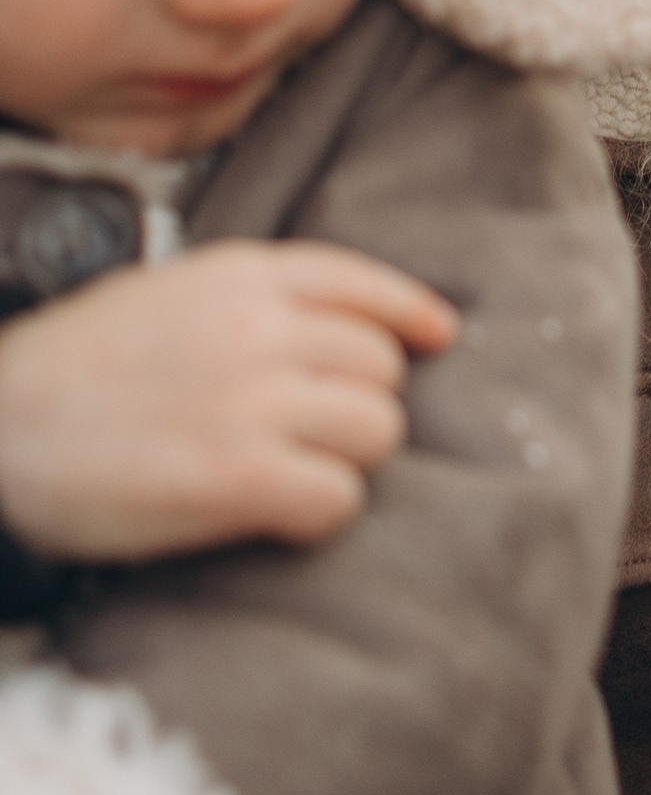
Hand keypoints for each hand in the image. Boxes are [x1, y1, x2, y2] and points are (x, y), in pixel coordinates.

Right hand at [0, 241, 458, 563]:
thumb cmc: (70, 374)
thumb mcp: (161, 298)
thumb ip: (243, 301)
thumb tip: (328, 326)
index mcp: (239, 277)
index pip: (360, 282)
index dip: (409, 313)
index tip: (437, 335)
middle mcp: (258, 329)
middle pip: (381, 367)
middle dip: (359, 404)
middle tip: (310, 435)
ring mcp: (251, 401)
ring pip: (378, 430)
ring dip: (347, 461)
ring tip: (292, 475)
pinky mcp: (237, 477)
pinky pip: (339, 497)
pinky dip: (320, 514)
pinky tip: (279, 517)